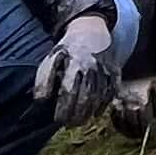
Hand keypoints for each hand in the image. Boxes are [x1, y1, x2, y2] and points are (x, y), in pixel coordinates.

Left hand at [33, 9, 121, 127]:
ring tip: (79, 122)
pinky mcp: (115, 72)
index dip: (63, 108)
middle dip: (76, 115)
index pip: (68, 91)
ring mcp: (105, 70)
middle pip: (85, 97)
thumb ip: (43, 79)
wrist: (91, 29)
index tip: (58, 120)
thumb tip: (41, 100)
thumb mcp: (52, 57)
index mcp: (74, 63)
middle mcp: (91, 67)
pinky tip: (96, 114)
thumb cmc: (68, 48)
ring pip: (98, 97)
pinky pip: (111, 92)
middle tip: (69, 125)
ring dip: (89, 113)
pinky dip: (104, 105)